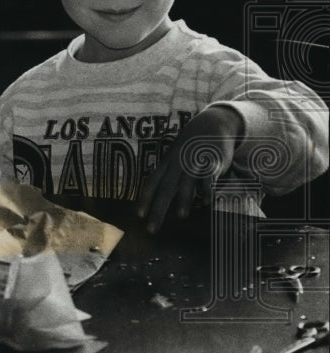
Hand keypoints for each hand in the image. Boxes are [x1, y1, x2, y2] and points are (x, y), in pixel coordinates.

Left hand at [137, 106, 243, 232]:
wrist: (210, 124)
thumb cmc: (189, 146)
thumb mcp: (173, 156)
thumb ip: (167, 174)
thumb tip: (156, 196)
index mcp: (166, 164)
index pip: (152, 183)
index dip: (145, 199)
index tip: (139, 216)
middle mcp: (177, 164)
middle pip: (165, 188)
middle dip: (158, 209)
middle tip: (153, 227)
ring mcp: (194, 163)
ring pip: (186, 183)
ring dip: (183, 199)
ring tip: (181, 216)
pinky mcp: (212, 162)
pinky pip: (208, 177)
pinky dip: (207, 189)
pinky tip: (207, 202)